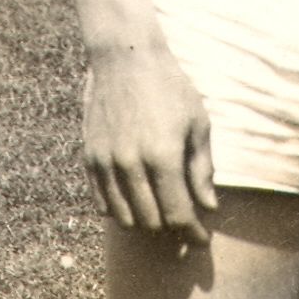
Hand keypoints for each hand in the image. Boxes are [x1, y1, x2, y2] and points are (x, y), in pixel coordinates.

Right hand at [82, 44, 216, 239]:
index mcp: (162, 157)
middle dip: (172, 230)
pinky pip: (102, 202)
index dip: (193, 234)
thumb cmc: (170, 88)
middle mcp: (130, 165)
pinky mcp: (89, 158)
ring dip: (146, 223)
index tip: (202, 241)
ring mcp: (105, 163)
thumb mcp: (197, 125)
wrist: (125, 58)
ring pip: (124, 218)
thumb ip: (201, 170)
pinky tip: (138, 203)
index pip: (178, 215)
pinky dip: (121, 211)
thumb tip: (209, 208)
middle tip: (187, 226)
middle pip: (151, 222)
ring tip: (163, 215)